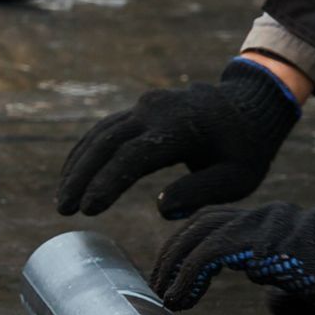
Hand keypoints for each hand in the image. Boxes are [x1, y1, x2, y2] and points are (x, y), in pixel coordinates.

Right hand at [57, 59, 301, 219]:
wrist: (251, 104)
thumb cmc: (246, 148)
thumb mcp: (238, 178)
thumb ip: (201, 192)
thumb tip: (162, 208)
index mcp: (181, 128)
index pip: (133, 156)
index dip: (107, 183)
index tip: (89, 210)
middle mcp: (156, 111)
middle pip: (106, 144)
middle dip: (80, 178)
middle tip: (63, 209)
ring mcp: (145, 106)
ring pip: (99, 135)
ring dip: (77, 167)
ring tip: (63, 199)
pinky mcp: (139, 109)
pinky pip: (105, 130)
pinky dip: (86, 153)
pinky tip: (73, 175)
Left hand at [151, 203, 314, 314]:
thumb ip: (292, 295)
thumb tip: (272, 304)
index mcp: (275, 225)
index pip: (218, 225)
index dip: (190, 249)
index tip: (175, 279)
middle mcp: (264, 218)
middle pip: (200, 224)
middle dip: (173, 254)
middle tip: (158, 285)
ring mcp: (263, 227)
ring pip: (199, 235)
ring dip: (173, 266)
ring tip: (164, 296)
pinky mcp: (262, 244)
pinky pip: (209, 254)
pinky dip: (185, 276)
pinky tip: (177, 300)